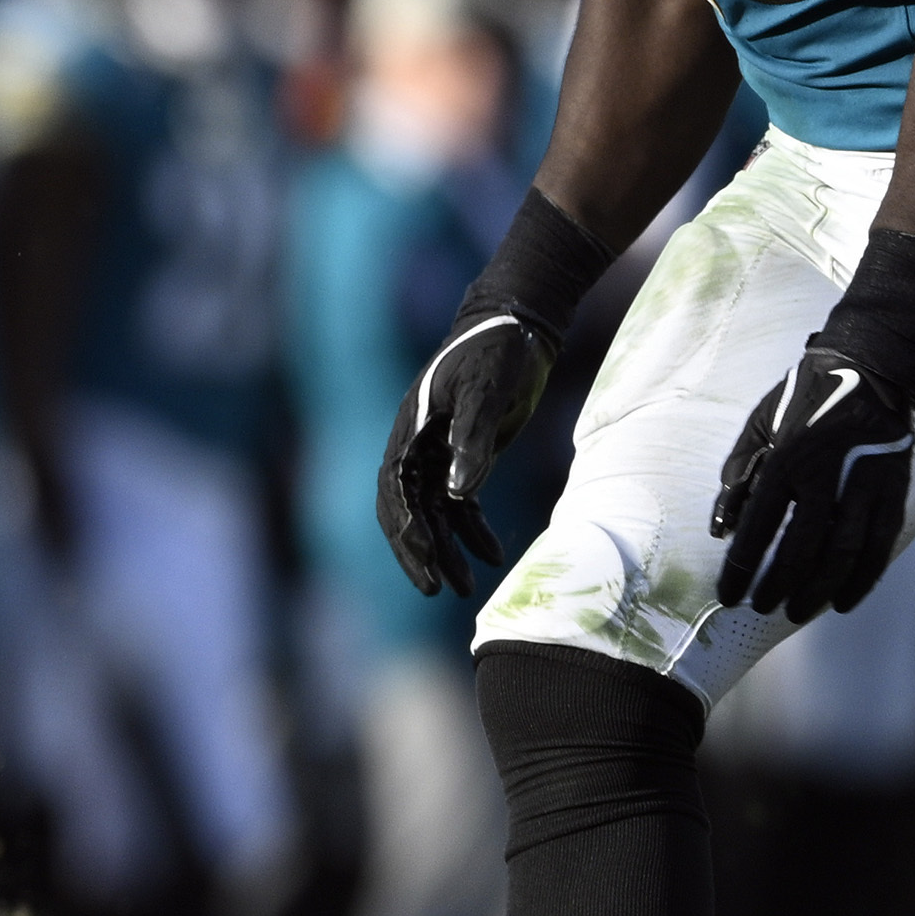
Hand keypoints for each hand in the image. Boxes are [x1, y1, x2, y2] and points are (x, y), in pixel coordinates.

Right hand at [377, 306, 558, 595]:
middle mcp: (415, 446)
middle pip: (405, 511)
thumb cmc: (498, 352)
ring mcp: (436, 452)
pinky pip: (459, 503)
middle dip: (418, 551)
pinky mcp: (461, 455)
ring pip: (432, 513)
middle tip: (436, 590)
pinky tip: (492, 554)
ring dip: (446, 549)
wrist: (517, 325)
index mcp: (410, 431)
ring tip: (463, 589)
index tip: (425, 562)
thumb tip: (460, 493)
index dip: (406, 530)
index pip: (396, 491)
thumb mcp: (488, 392)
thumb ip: (473, 440)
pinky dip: (472, 530)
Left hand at [710, 336, 914, 619]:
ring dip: (819, 589)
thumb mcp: (757, 427)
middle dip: (779, 585)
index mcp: (784, 461)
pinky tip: (844, 599)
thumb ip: (738, 477)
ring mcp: (863, 485)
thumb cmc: (803, 400)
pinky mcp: (894, 491)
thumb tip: (720, 528)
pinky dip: (863, 578)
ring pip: (843, 553)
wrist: (869, 369)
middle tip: (763, 608)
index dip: (740, 568)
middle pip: (801, 547)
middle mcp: (824, 477)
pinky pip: (880, 545)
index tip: (727, 596)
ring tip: (799, 611)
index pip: (757, 528)